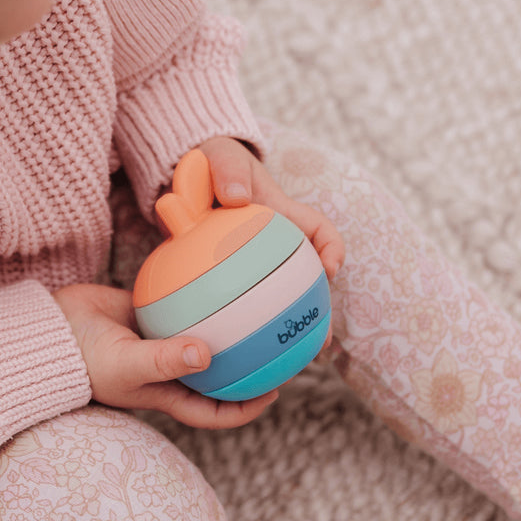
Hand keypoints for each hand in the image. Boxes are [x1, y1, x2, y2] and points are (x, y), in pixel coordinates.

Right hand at [53, 283, 277, 428]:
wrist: (50, 331)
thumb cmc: (84, 358)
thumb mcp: (126, 365)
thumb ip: (164, 360)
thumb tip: (208, 354)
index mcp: (168, 392)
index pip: (216, 410)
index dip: (247, 408)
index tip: (275, 392)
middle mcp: (170, 369)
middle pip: (219, 374)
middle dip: (249, 365)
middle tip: (278, 343)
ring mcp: (161, 340)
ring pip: (204, 336)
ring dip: (229, 327)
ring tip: (260, 304)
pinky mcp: (150, 313)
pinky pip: (183, 304)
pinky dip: (200, 295)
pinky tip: (219, 273)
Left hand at [198, 136, 345, 346]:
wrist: (188, 175)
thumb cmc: (209, 163)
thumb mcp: (218, 156)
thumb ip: (226, 170)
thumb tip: (235, 198)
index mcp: (282, 214)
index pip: (319, 230)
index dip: (331, 249)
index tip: (329, 269)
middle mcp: (275, 242)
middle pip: (308, 282)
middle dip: (319, 313)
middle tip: (320, 342)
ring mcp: (254, 263)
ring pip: (278, 303)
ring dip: (285, 332)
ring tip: (285, 364)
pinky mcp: (230, 277)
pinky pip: (237, 306)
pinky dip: (237, 328)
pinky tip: (226, 353)